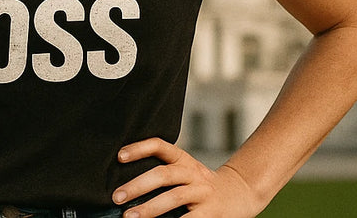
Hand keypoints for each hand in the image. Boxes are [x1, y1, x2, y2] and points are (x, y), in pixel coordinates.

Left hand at [112, 138, 265, 217]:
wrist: (239, 194)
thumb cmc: (200, 184)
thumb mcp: (184, 170)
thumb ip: (162, 172)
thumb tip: (126, 186)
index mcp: (183, 159)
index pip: (160, 146)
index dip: (139, 148)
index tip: (119, 156)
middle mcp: (193, 172)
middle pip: (163, 174)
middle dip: (137, 186)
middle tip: (117, 197)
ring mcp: (203, 192)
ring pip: (174, 197)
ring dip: (149, 208)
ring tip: (129, 216)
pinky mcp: (211, 212)